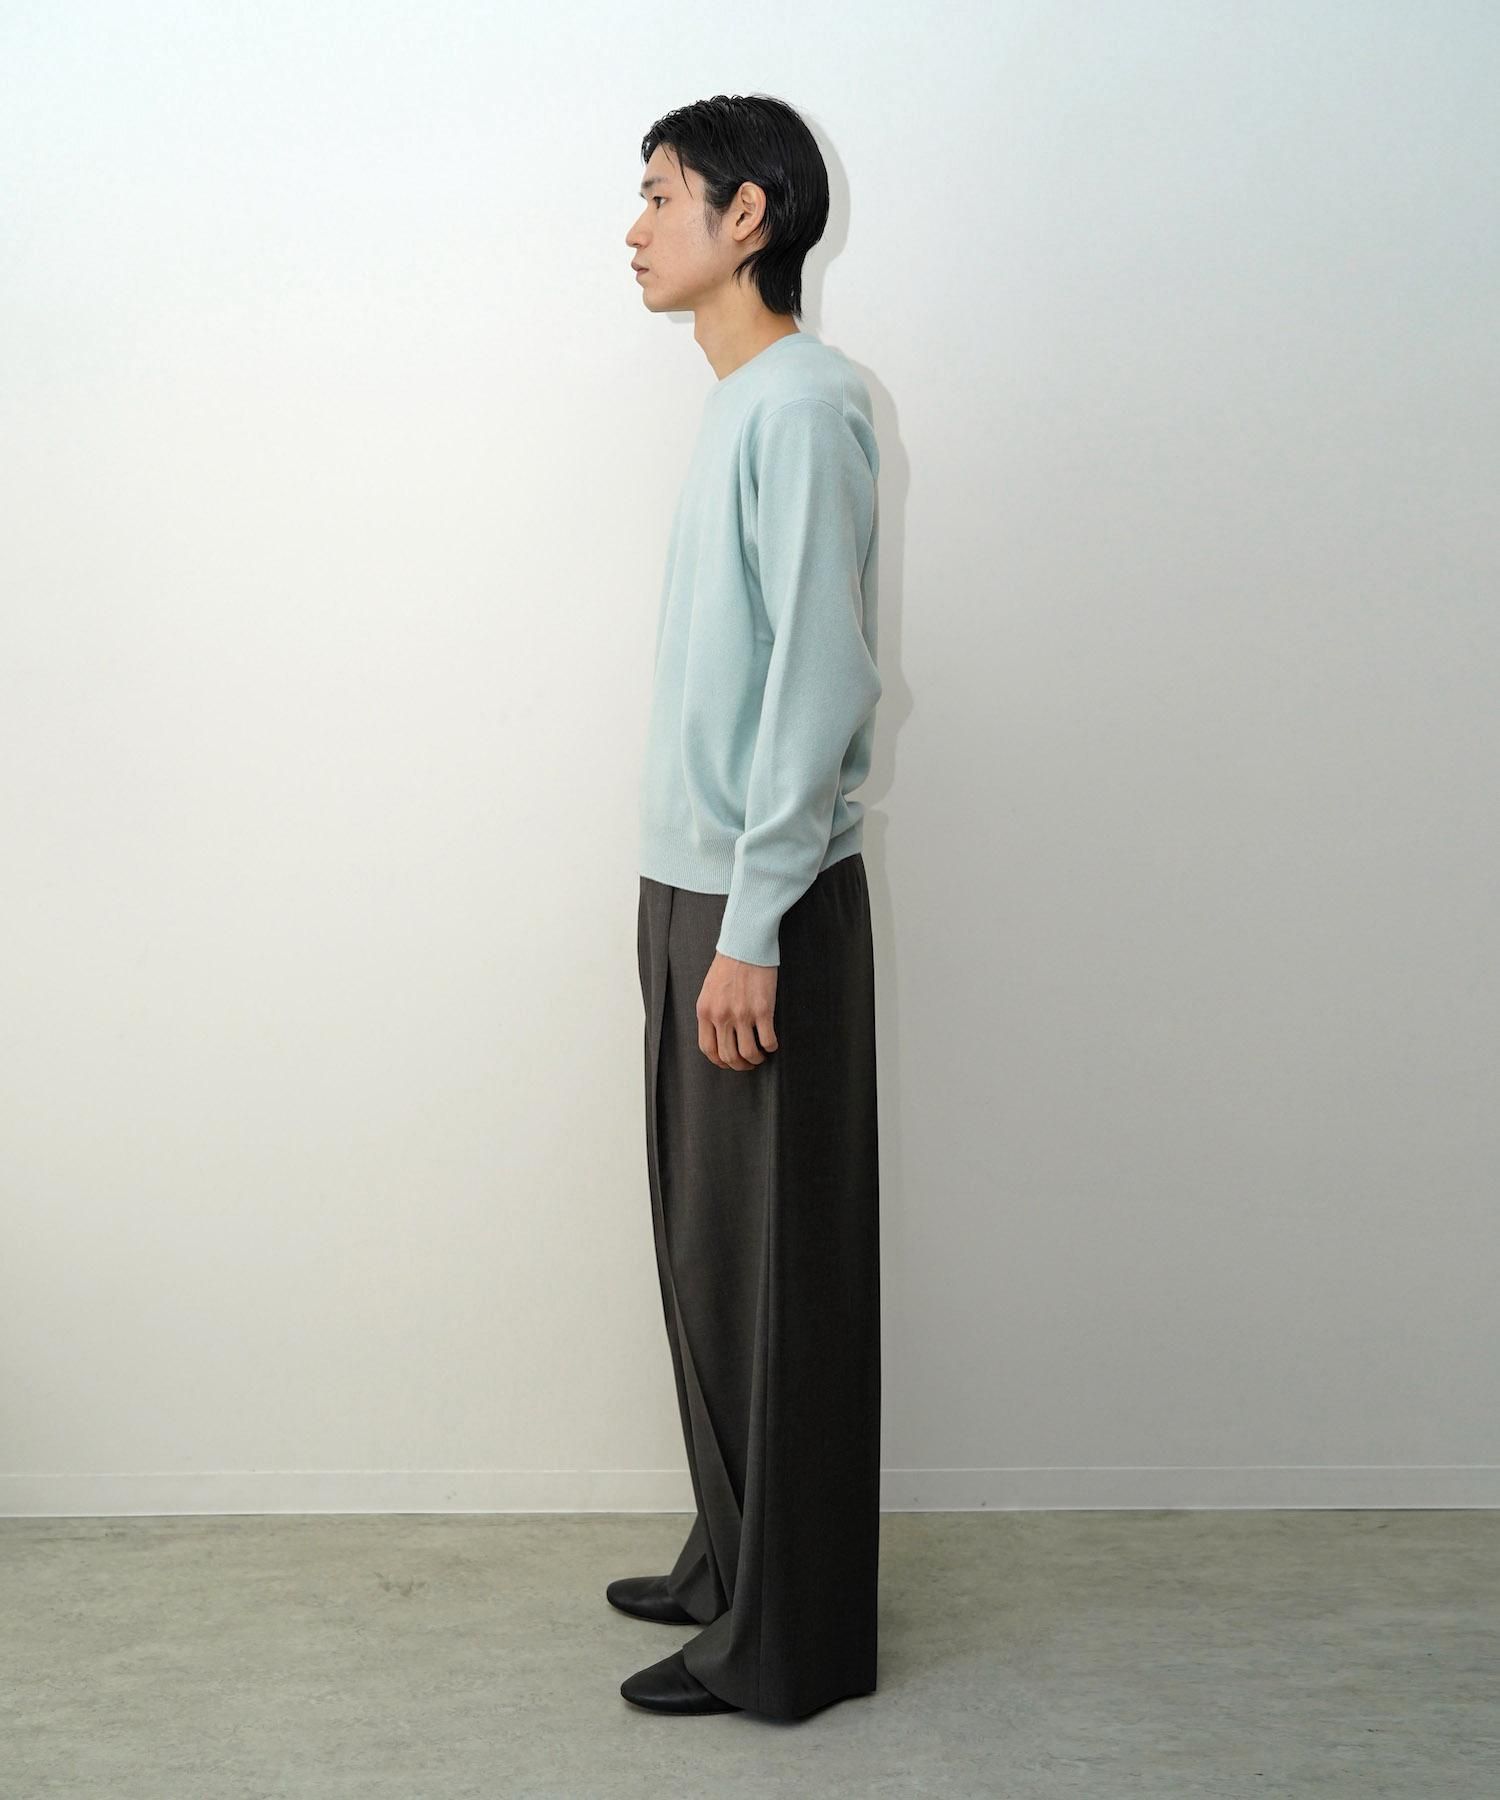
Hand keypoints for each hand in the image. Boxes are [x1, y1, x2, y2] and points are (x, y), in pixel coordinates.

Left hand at [696, 952, 778, 1069]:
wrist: (745, 943)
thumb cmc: (729, 964)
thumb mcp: (709, 990)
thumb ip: (711, 1012)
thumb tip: (719, 1035)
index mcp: (705, 1011)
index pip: (708, 1049)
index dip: (719, 1061)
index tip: (729, 1062)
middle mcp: (721, 1016)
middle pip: (728, 1056)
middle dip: (739, 1065)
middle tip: (748, 1063)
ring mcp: (742, 1014)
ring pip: (748, 1053)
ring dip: (756, 1059)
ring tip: (760, 1055)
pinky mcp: (763, 1010)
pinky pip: (768, 1040)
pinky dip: (771, 1047)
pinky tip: (772, 1044)